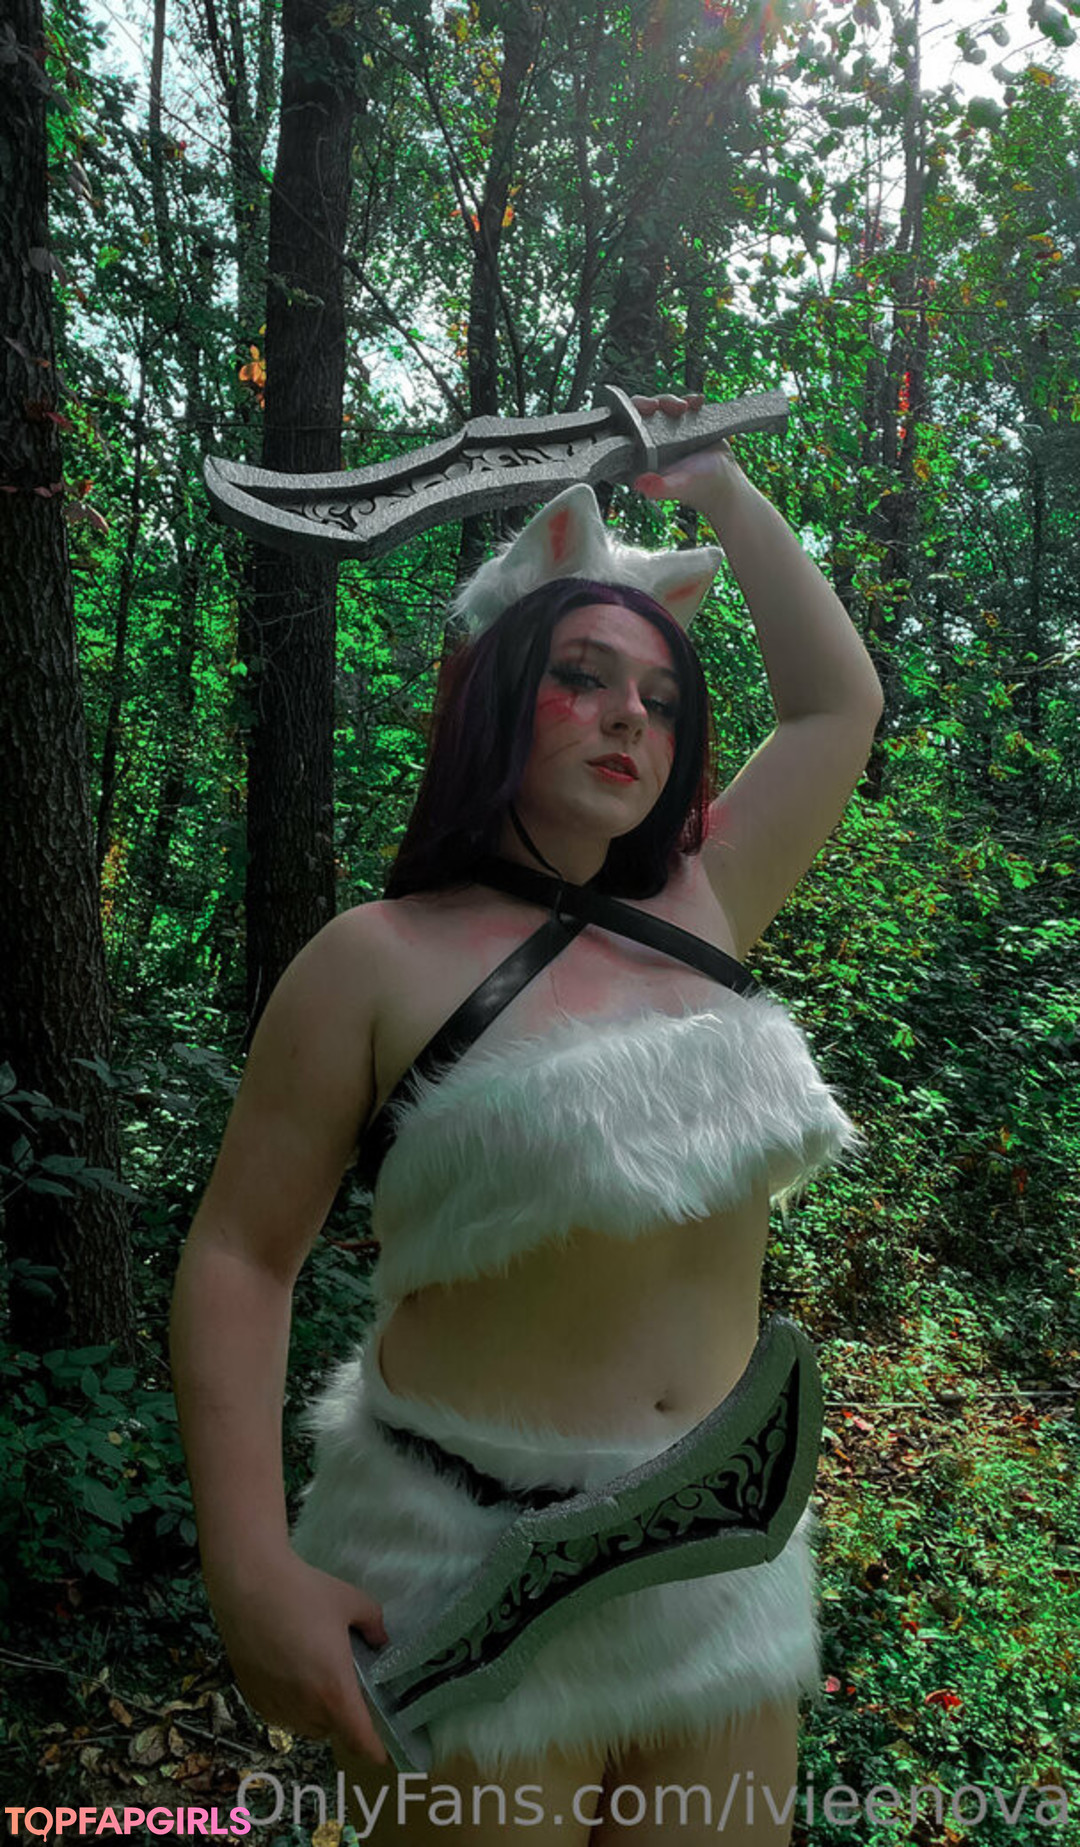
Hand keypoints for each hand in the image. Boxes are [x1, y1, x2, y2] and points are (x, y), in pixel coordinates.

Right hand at [207, 1548, 391, 1766]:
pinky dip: (292, 1705)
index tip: (386, 1750)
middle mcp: (305, 1708)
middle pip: (333, 1731)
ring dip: (318, 1712)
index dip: (376, 1751)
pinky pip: (281, 1715)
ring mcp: (276, 1706)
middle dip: (345, 1717)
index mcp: (334, 1691)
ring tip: (317, 1675)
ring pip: (305, 1725)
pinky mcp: (253, 1698)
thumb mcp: (352, 1602)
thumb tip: (381, 1640)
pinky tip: (291, 1673)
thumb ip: (374, 1625)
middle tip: (349, 1686)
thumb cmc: (305, 1592)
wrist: (249, 1584)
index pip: (360, 1741)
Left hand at [630, 392, 739, 511]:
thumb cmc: (698, 486)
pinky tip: (697, 401)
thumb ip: (662, 488)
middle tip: (668, 405)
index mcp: (640, 457)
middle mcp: (649, 442)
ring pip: (660, 405)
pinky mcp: (682, 422)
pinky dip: (689, 399)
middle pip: (640, 413)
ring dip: (671, 400)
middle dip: (652, 403)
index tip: (646, 409)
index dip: (631, 415)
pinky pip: (681, 404)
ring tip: (687, 406)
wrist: (723, 480)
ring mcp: (665, 430)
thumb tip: (641, 486)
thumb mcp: (679, 486)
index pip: (625, 431)